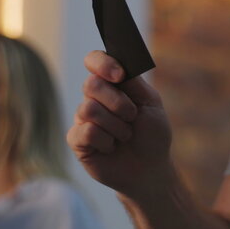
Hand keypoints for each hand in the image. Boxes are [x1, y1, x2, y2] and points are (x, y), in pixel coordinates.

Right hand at [67, 51, 172, 194]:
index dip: (102, 64)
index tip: (119, 76)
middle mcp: (94, 98)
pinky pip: (86, 131)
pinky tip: (111, 147)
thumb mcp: (151, 104)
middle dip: (119, 103)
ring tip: (125, 136)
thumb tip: (119, 64)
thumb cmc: (152, 135)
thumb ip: (134, 83)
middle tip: (132, 117)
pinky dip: (106, 141)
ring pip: (89, 109)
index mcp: (112, 85)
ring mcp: (83, 119)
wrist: (150, 168)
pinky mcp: (77, 140)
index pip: (95, 60)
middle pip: (91, 85)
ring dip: (116, 126)